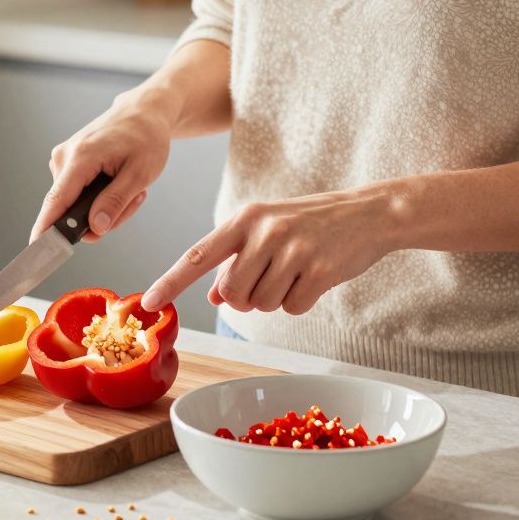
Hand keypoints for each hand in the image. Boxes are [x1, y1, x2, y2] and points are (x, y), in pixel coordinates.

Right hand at [30, 90, 175, 242]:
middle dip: (102, 217)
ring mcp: (62, 160)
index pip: (56, 201)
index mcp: (81, 157)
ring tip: (129, 187)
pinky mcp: (66, 163)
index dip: (46, 229)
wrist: (142, 112)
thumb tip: (94, 228)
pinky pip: (77, 195)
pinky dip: (99, 197)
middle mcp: (64, 157)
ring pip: (76, 205)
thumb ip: (115, 202)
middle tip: (134, 200)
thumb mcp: (141, 173)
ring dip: (104, 207)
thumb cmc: (145, 137)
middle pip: (70, 210)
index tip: (36, 250)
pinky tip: (117, 183)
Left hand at [141, 187, 402, 314]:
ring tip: (296, 271)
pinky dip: (301, 301)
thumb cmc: (312, 223)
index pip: (197, 255)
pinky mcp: (319, 269)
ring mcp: (293, 249)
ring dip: (276, 299)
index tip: (148, 303)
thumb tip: (213, 295)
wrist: (370, 212)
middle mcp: (264, 231)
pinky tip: (315, 277)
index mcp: (245, 219)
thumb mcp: (268, 231)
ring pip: (262, 304)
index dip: (171, 282)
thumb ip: (236, 261)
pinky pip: (292, 307)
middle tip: (272, 277)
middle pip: (233, 293)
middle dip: (248, 298)